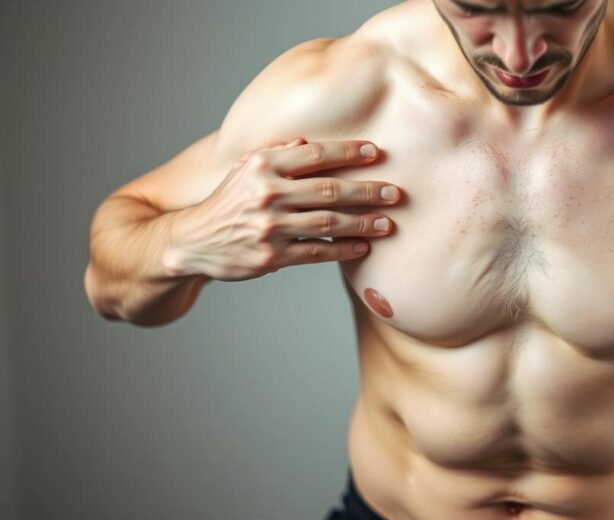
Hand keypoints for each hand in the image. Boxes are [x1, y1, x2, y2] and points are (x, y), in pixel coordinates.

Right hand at [166, 137, 399, 281]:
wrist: (192, 242)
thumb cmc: (228, 202)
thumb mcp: (245, 169)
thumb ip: (278, 154)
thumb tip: (310, 142)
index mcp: (262, 166)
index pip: (314, 154)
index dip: (348, 153)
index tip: (376, 153)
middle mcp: (266, 194)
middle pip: (329, 190)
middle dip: (367, 191)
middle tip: (395, 193)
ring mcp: (269, 228)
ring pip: (328, 223)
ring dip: (363, 223)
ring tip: (387, 223)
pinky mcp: (272, 257)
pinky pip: (317, 252)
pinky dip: (343, 250)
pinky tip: (363, 246)